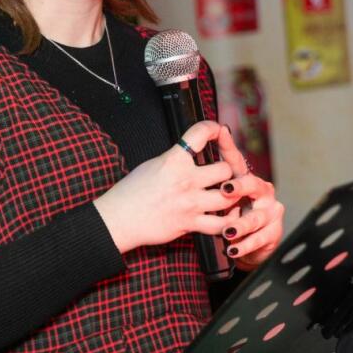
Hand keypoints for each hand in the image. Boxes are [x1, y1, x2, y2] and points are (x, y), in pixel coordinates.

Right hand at [93, 120, 235, 253]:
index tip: (217, 130)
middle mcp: (185, 180)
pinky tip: (228, 217)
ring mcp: (190, 203)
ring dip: (232, 195)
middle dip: (229, 170)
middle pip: (226, 169)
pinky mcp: (190, 223)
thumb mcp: (154, 164)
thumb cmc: (131, 191)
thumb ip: (177, 158)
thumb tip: (194, 152)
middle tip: (227, 172)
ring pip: (229, 196)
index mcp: (173, 160)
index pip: (201, 133)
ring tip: (229, 194)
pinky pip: (221, 224)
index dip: (213, 128)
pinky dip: (229, 222)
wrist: (119, 218)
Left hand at [215, 125, 284, 269]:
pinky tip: (233, 249)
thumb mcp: (216, 197)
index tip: (220, 133)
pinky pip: (259, 238)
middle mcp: (262, 191)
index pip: (236, 160)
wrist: (248, 242)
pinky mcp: (273, 232)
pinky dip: (245, 245)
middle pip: (252, 184)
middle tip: (225, 190)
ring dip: (241, 224)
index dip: (228, 146)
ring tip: (228, 230)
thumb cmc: (230, 214)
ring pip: (255, 217)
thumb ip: (204, 179)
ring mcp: (270, 212)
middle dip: (239, 187)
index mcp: (246, 178)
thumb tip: (184, 155)